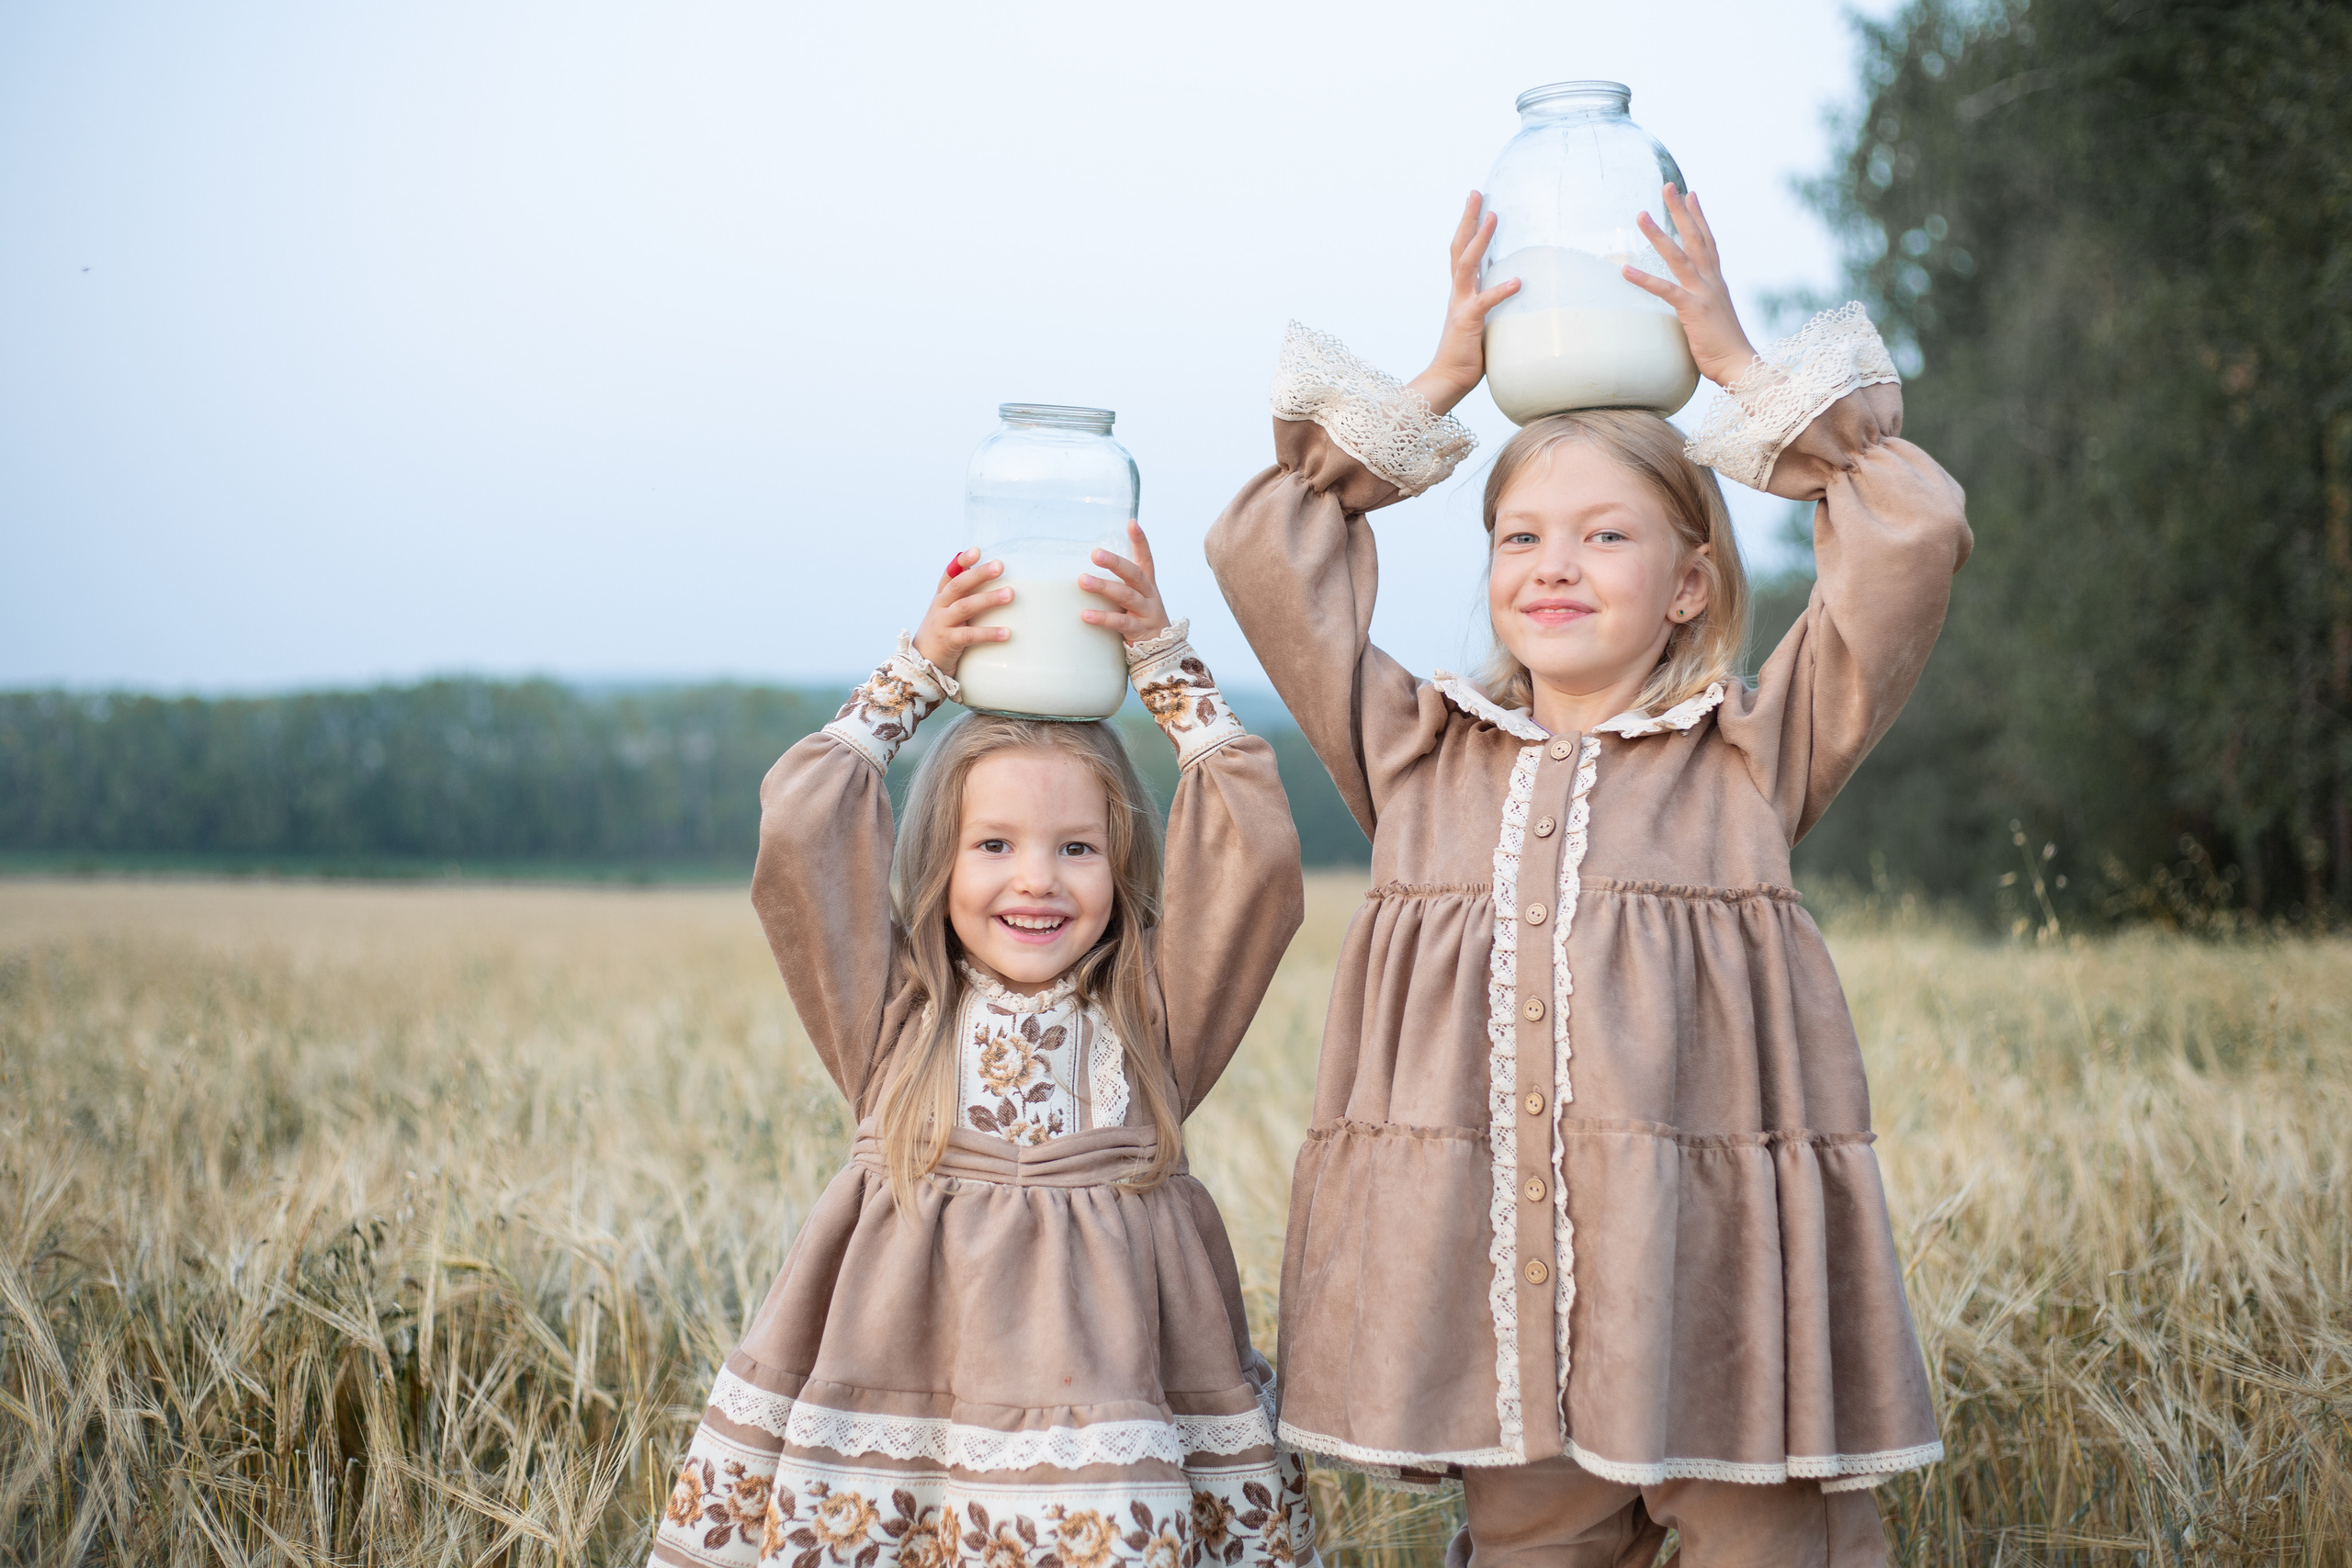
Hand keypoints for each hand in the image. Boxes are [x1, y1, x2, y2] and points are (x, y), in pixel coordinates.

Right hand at [913, 549, 1010, 674]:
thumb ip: (963, 597)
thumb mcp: (948, 612)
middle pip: (959, 585)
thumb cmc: (942, 634)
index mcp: (941, 598)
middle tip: (999, 566)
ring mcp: (942, 623)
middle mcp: (940, 607)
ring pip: (966, 607)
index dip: (961, 562)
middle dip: (979, 574)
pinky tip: (1007, 633)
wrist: (920, 663)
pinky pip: (970, 635)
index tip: (976, 550)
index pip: (950, 575)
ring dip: (989, 599)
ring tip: (1010, 594)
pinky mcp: (948, 642)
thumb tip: (990, 579)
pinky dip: (989, 633)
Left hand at [1078, 521, 1170, 644]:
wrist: (1163, 650)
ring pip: (1126, 596)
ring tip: (1083, 581)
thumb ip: (1119, 583)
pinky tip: (1085, 615)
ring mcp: (1146, 612)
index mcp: (1147, 583)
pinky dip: (1102, 618)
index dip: (1140, 540)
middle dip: (1115, 562)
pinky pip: (1121, 623)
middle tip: (1095, 553)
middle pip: (1134, 574)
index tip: (1132, 523)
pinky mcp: (1140, 630)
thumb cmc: (1140, 618)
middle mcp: (1149, 594)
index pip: (1145, 558)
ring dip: (1104, 587)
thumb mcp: (1135, 597)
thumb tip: (1085, 570)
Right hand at [1406, 192, 1522, 416]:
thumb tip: (1520, 293)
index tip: (1478, 202)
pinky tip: (1517, 280)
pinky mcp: (1467, 322)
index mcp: (1461, 293)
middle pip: (1460, 247)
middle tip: (1476, 193)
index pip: (1463, 251)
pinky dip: (1500, 290)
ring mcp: (1460, 306)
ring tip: (1493, 217)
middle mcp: (1458, 293)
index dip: (1469, 226)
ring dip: (1480, 239)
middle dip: (1468, 219)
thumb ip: (1496, 306)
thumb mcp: (1486, 323)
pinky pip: (1485, 302)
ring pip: (1467, 264)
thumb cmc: (1469, 355)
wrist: (1448, 379)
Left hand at [1624, 185, 1759, 387]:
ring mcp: (1703, 293)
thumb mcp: (1713, 321)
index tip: (1691, 194)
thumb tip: (1690, 309)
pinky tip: (1626, 269)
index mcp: (1717, 283)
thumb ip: (1702, 308)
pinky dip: (1645, 279)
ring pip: (1678, 255)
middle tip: (1667, 186)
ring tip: (1641, 214)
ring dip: (1658, 234)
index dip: (1699, 217)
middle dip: (1680, 210)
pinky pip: (1665, 290)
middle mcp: (1711, 282)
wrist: (1741, 365)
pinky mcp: (1693, 310)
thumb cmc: (1725, 350)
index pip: (1708, 242)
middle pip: (1695, 237)